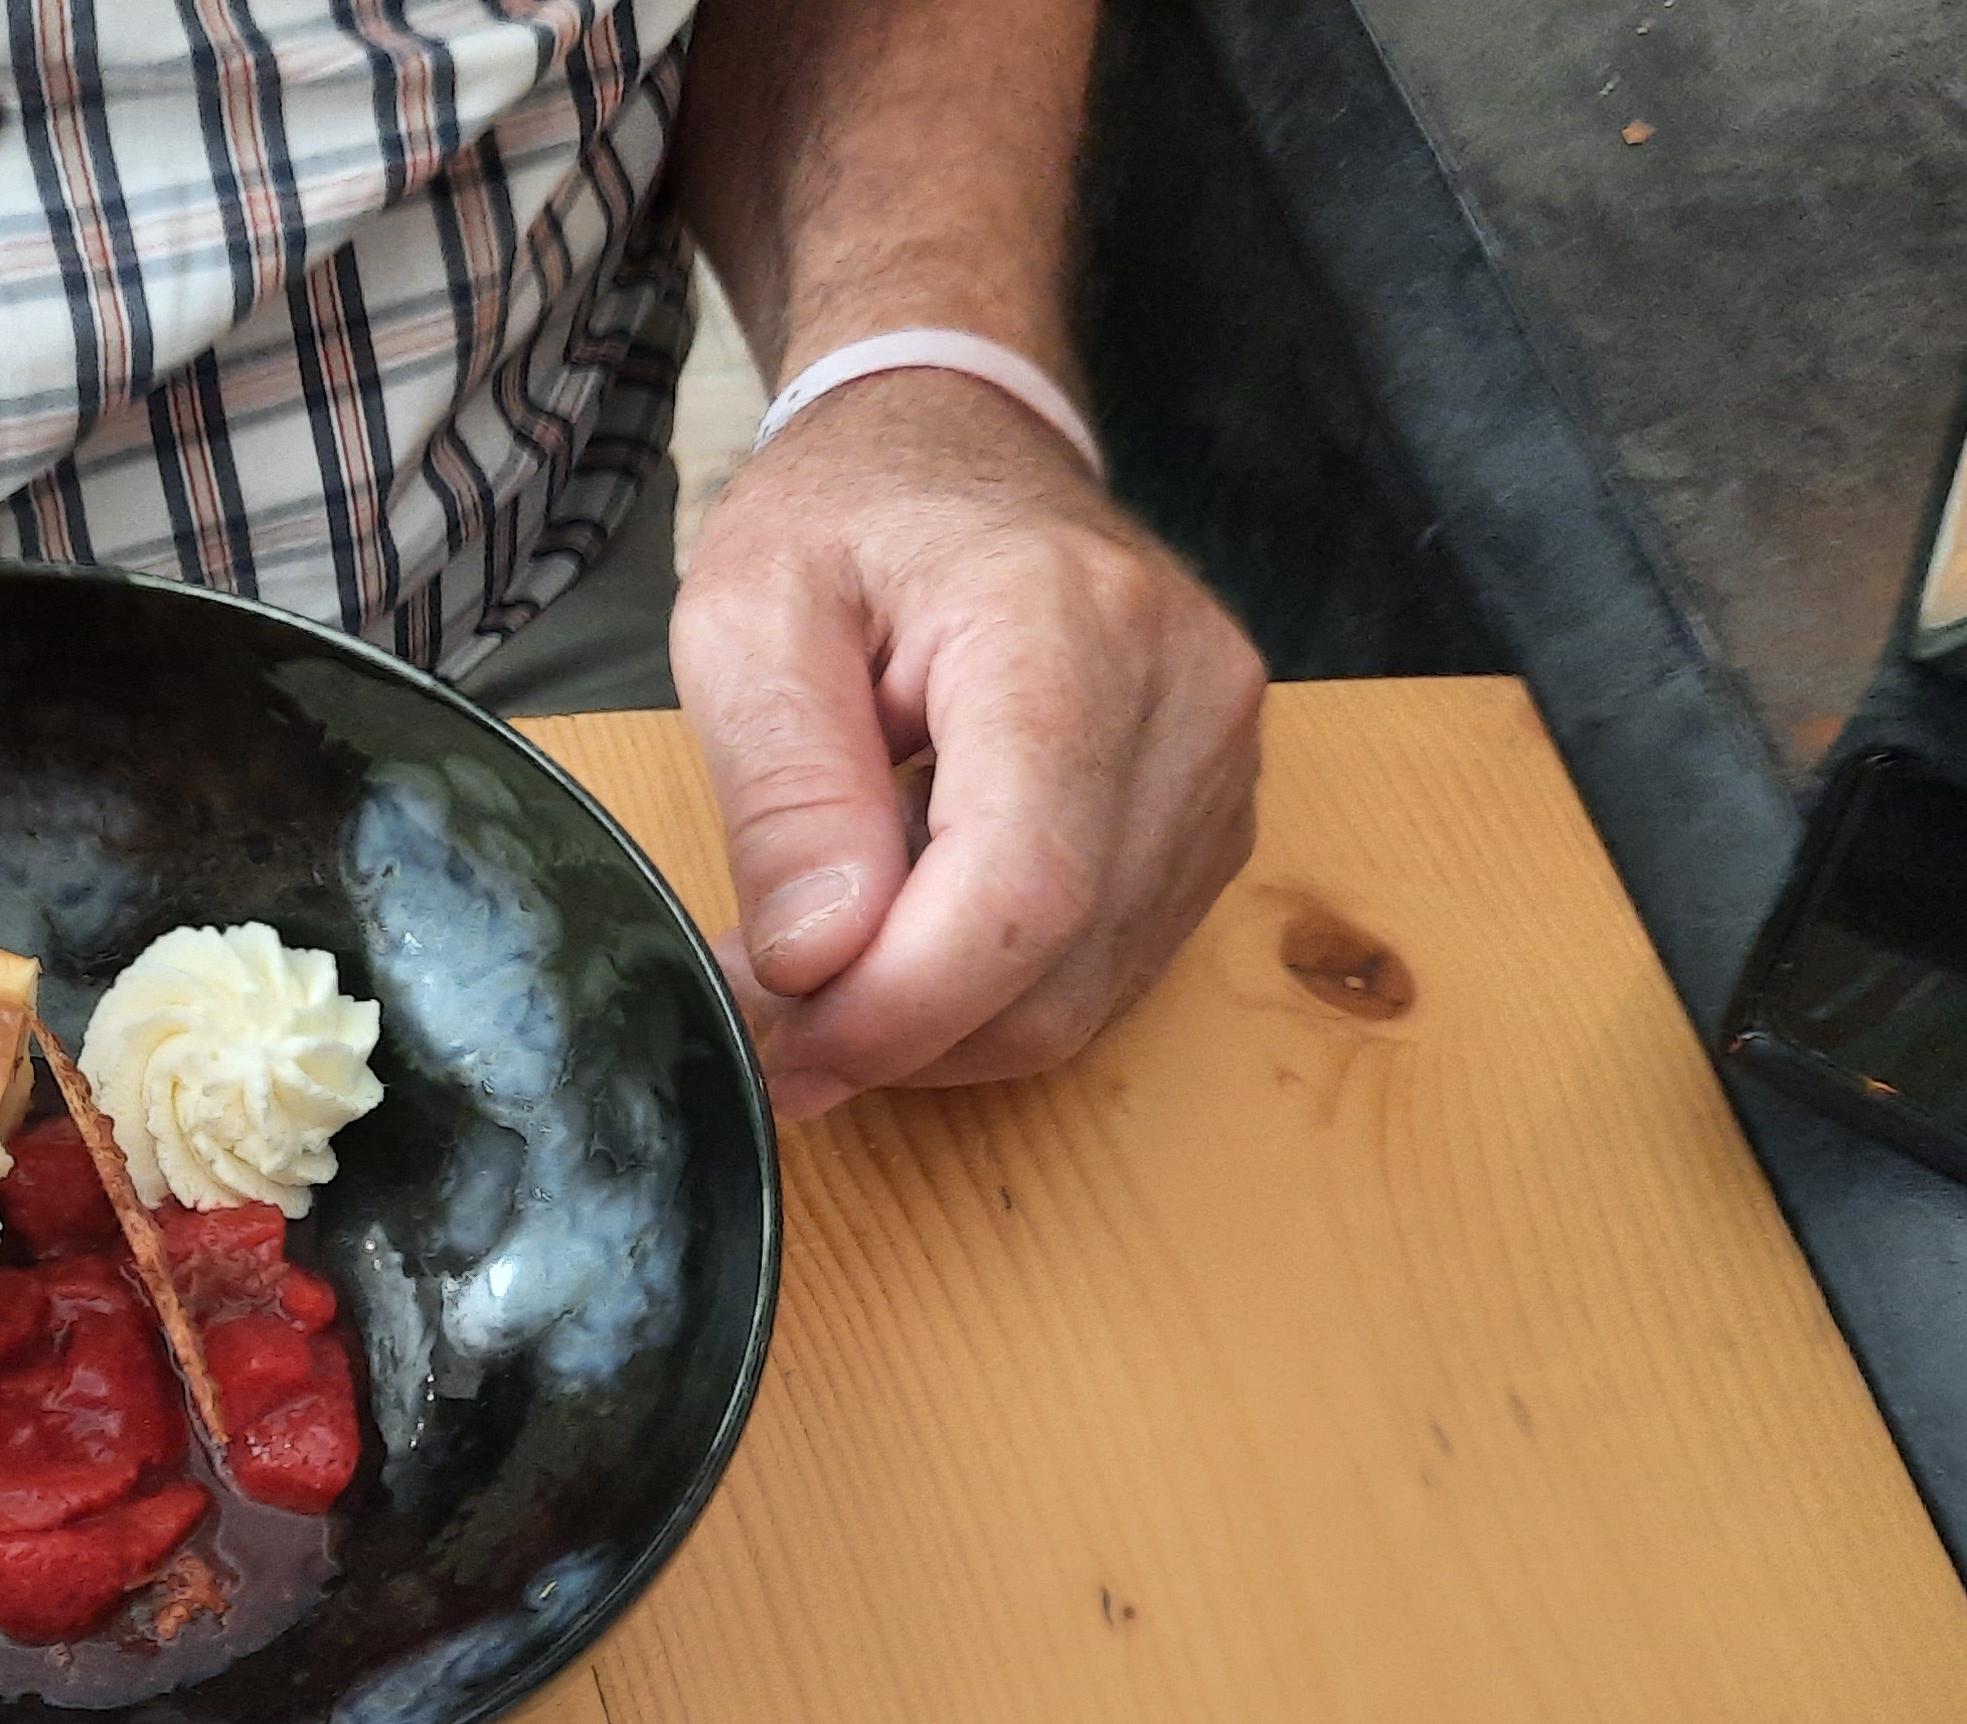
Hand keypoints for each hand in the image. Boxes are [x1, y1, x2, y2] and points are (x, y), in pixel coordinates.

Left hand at [670, 369, 1263, 1117]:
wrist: (961, 440)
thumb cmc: (845, 516)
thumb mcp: (746, 617)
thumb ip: (782, 792)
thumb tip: (818, 962)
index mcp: (1063, 624)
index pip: (1020, 890)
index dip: (897, 1007)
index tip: (778, 1039)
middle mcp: (1183, 697)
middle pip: (1056, 968)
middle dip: (898, 1029)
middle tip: (768, 1011)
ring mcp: (1221, 761)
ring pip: (1086, 994)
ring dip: (942, 1020)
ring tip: (831, 950)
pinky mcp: (1218, 812)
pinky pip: (1110, 968)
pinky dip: (996, 988)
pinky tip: (917, 916)